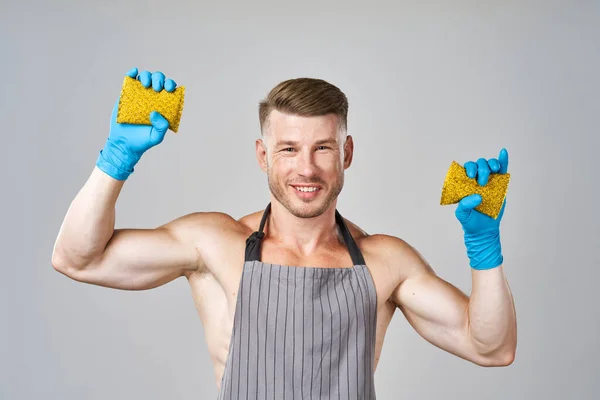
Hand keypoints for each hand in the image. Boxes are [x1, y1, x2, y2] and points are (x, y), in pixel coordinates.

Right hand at [96, 67, 177, 179]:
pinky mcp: (125, 95)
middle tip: (157, 88)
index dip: (170, 85)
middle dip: (159, 79)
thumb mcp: (156, 137)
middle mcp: (152, 97)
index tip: (169, 89)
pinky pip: (129, 80)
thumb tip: (156, 112)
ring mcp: (139, 95)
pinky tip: (133, 73)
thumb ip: (161, 127)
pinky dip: (131, 73)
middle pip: (158, 80)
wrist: (123, 143)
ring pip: (145, 77)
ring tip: (146, 84)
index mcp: (163, 104)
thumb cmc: (143, 140)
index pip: (169, 89)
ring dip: (147, 76)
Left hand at [454, 148, 508, 269]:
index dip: (470, 168)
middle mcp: (477, 179)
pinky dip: (503, 160)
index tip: (471, 176)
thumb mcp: (462, 214)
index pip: (467, 169)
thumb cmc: (470, 220)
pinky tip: (503, 152)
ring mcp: (490, 181)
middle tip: (481, 182)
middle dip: (481, 169)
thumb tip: (477, 196)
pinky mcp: (500, 185)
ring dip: (492, 164)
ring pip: (490, 165)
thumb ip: (464, 205)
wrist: (484, 230)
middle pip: (479, 165)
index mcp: (465, 183)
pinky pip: (503, 170)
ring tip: (493, 171)